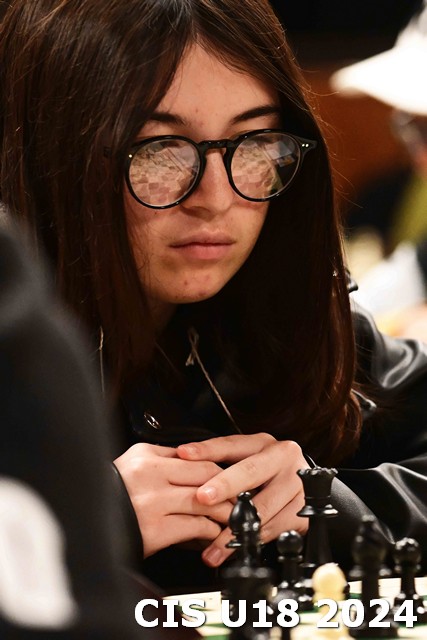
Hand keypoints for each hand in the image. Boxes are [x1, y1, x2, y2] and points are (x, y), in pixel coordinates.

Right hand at [114, 443, 233, 557]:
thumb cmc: (110, 492)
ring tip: (233, 517)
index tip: (234, 475)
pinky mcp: (154, 530)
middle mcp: (150, 475)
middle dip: (229, 486)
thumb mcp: (133, 462)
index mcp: (147, 456)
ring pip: (204, 501)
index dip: (220, 467)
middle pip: (206, 475)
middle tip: (242, 495)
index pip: (197, 456)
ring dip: (224, 511)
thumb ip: (163, 459)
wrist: (85, 522)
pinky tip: (213, 533)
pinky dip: (209, 530)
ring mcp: (153, 502)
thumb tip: (194, 459)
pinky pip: (194, 526)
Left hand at [176, 433, 308, 566]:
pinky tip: (236, 550)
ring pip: (262, 508)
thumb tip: (182, 455)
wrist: (302, 488)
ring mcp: (296, 485)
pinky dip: (252, 541)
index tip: (184, 455)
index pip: (232, 444)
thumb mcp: (245, 459)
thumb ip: (217, 458)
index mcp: (264, 443)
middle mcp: (283, 459)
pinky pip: (274, 529)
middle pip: (251, 472)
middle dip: (224, 486)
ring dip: (234, 530)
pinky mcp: (303, 511)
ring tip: (213, 546)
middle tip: (202, 499)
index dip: (207, 450)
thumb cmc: (265, 473)